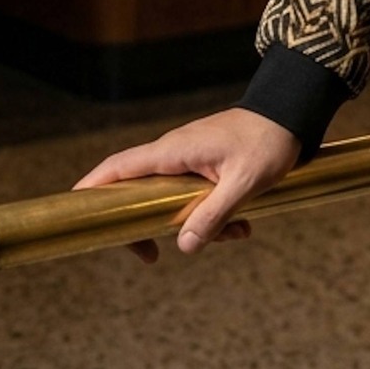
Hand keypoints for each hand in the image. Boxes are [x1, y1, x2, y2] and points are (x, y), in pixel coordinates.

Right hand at [73, 108, 301, 264]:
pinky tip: (242, 226)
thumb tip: (185, 246)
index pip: (117, 168)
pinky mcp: (205, 163)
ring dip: (193, 224)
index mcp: (172, 151)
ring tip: (233, 235)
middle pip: (136, 193)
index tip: (76, 212)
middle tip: (149, 254)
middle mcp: (173, 153)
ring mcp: (188, 158)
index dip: (91, 188)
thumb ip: (214, 213)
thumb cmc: (269, 141)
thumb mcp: (244, 182)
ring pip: (170, 200)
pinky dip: (212, 215)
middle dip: (143, 226)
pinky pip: (194, 195)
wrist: (293, 114)